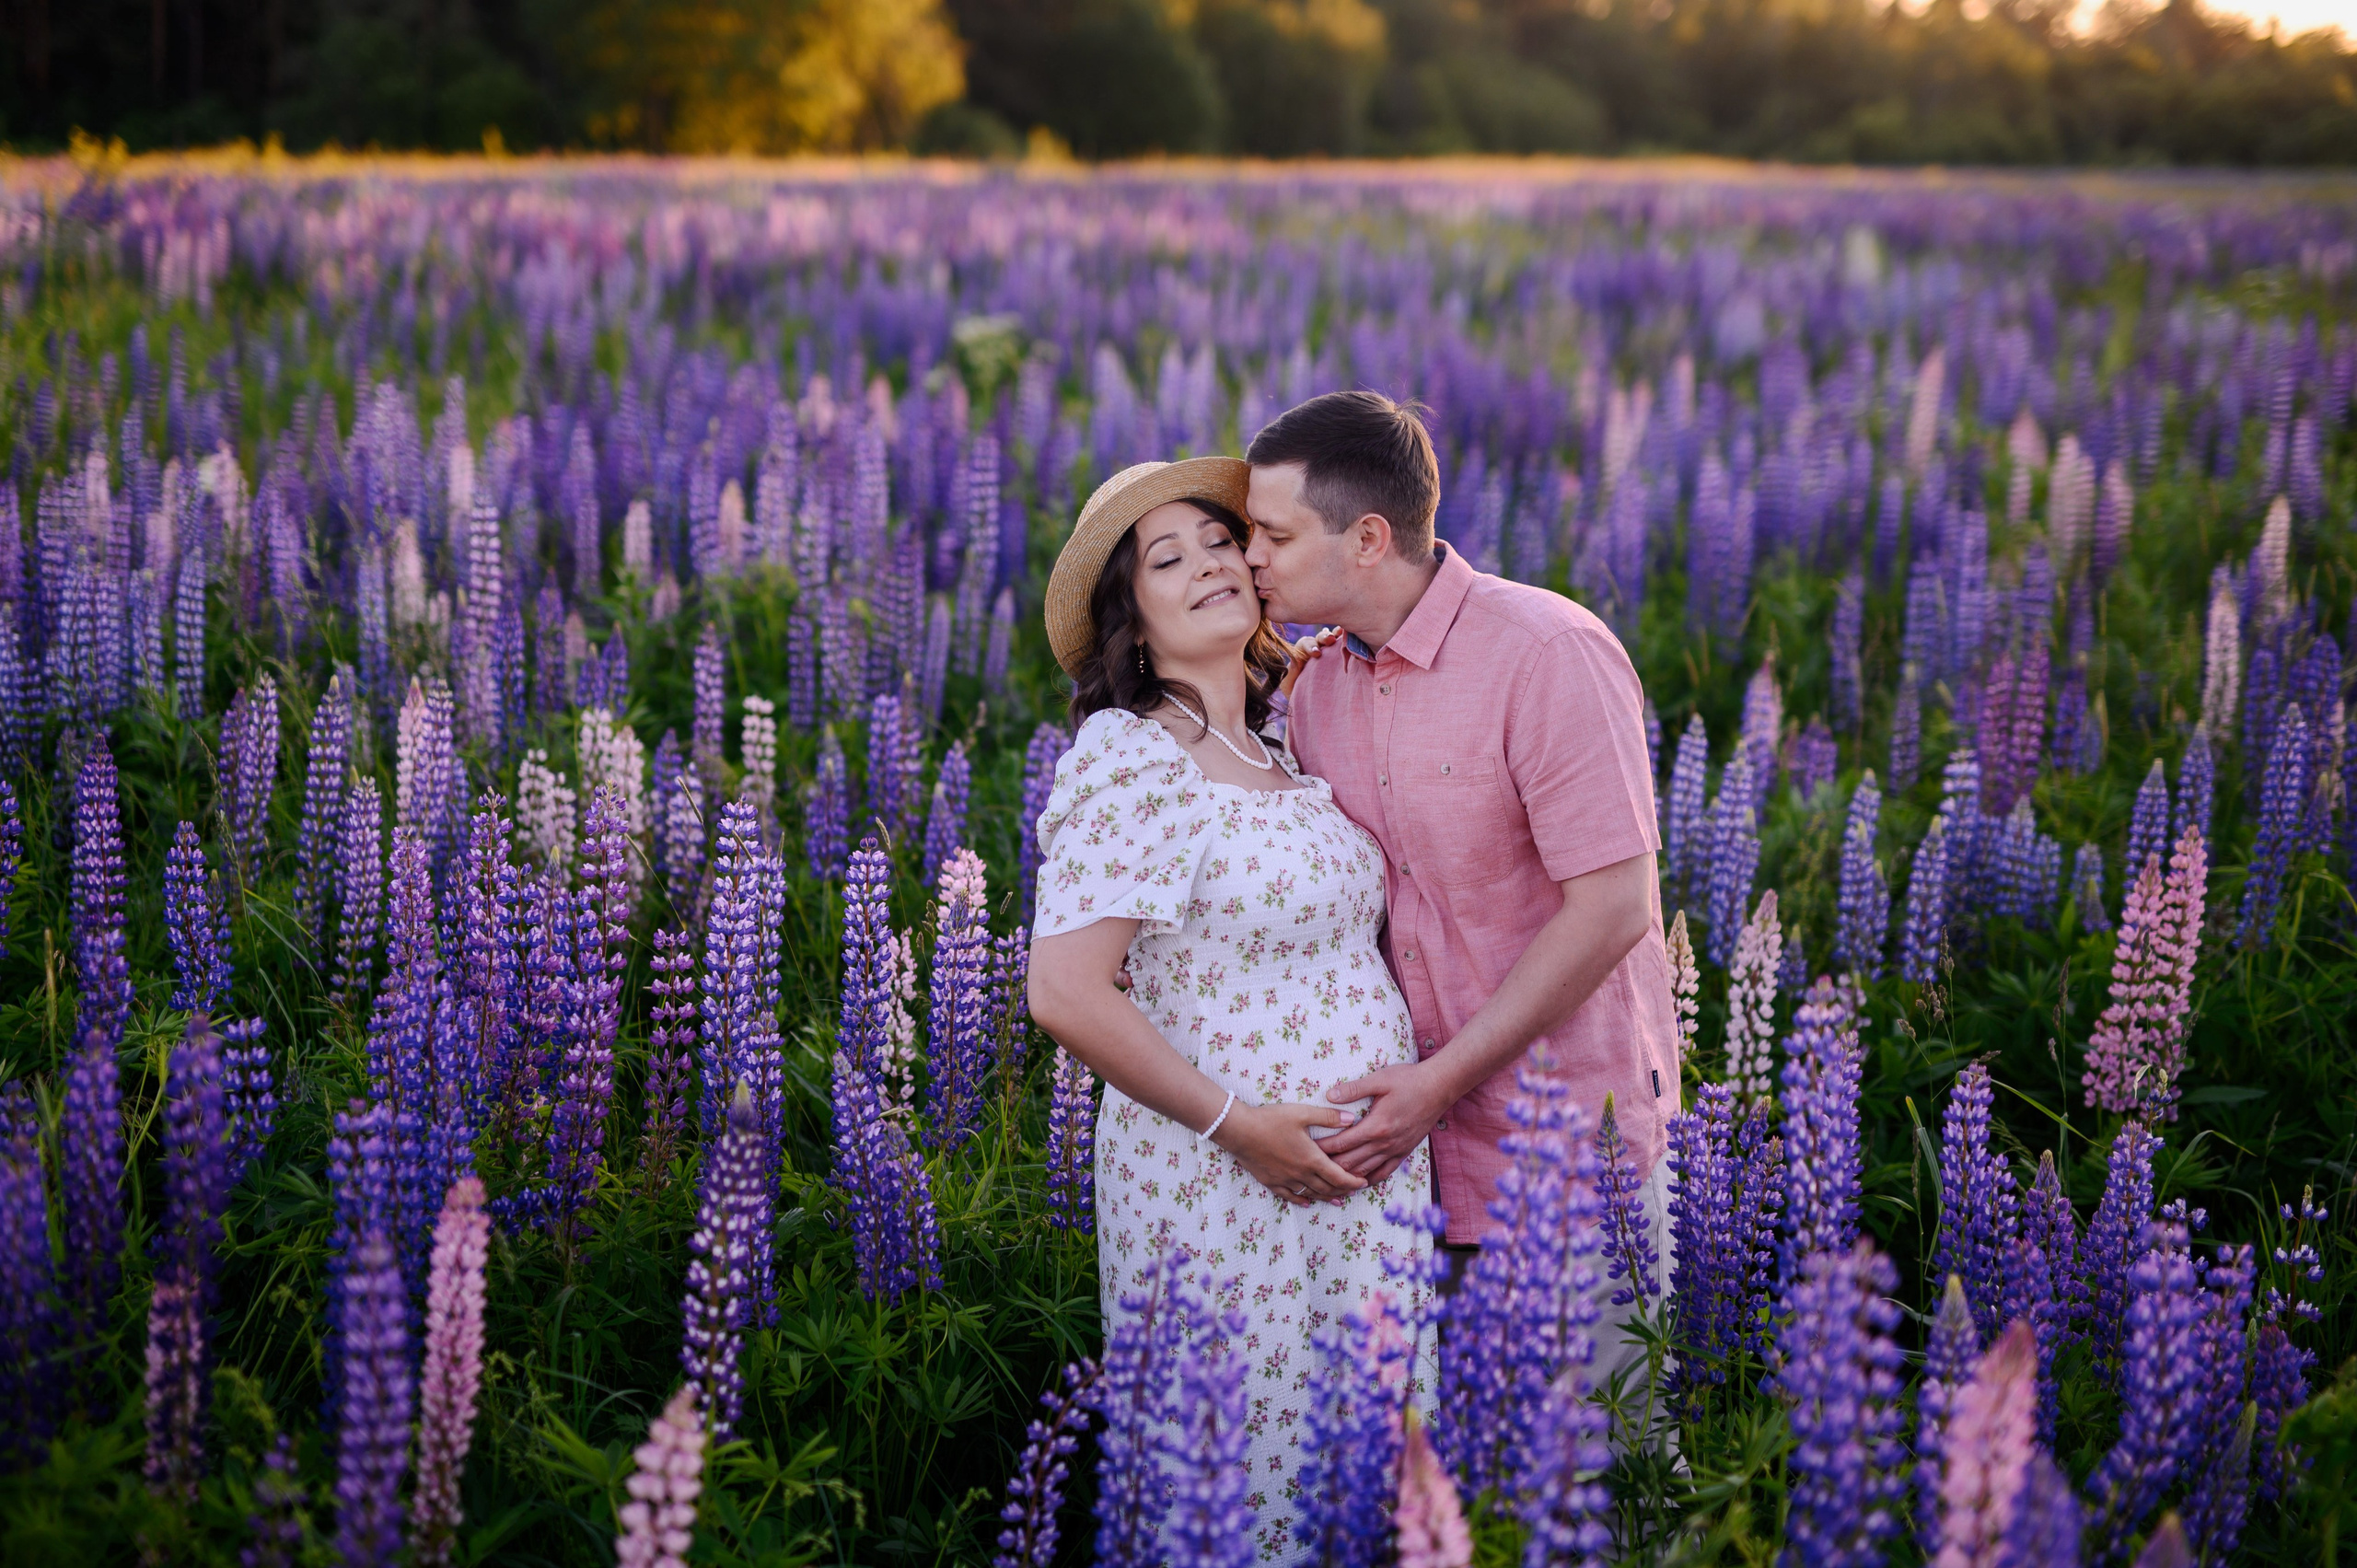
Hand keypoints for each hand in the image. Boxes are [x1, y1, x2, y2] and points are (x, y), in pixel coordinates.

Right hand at [1212, 1102, 1367, 1205]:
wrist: (1239, 1131)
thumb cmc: (1270, 1120)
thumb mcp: (1302, 1113)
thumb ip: (1328, 1117)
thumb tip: (1352, 1119)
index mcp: (1311, 1159)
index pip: (1339, 1176)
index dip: (1353, 1181)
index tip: (1364, 1183)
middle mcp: (1301, 1174)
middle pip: (1327, 1188)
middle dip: (1343, 1190)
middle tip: (1354, 1190)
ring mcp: (1285, 1180)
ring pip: (1311, 1194)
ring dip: (1326, 1197)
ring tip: (1337, 1200)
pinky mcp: (1271, 1182)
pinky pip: (1290, 1196)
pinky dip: (1302, 1200)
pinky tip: (1307, 1202)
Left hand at [1279, 626, 1341, 698]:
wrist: (1309, 704)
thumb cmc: (1297, 694)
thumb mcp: (1289, 685)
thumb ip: (1290, 674)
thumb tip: (1295, 662)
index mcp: (1302, 655)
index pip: (1304, 644)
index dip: (1310, 646)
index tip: (1317, 653)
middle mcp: (1316, 651)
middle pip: (1319, 638)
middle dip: (1324, 637)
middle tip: (1330, 640)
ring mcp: (1329, 653)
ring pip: (1332, 637)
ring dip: (1335, 634)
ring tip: (1340, 633)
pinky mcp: (1340, 657)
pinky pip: (1343, 644)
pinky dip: (1346, 638)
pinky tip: (1351, 637)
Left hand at [1319, 1060, 1453, 1183]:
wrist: (1439, 1088)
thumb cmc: (1409, 1080)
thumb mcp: (1380, 1079)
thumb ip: (1354, 1089)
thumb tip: (1329, 1096)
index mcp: (1376, 1126)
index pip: (1342, 1144)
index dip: (1323, 1149)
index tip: (1307, 1150)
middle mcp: (1384, 1143)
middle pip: (1350, 1163)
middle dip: (1328, 1166)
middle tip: (1311, 1166)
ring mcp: (1395, 1150)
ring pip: (1365, 1172)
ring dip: (1345, 1177)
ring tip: (1328, 1178)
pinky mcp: (1403, 1152)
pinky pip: (1383, 1173)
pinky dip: (1368, 1180)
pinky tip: (1357, 1182)